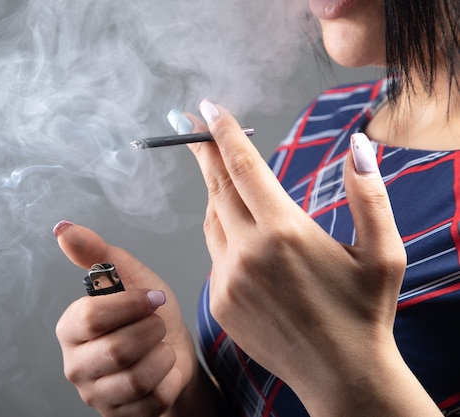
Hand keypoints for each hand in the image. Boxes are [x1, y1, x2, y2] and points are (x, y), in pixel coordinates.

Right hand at [54, 223, 196, 416]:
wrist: (174, 352)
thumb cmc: (149, 314)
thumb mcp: (130, 276)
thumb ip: (96, 252)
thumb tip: (62, 229)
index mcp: (70, 327)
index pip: (92, 317)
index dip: (131, 305)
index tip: (154, 298)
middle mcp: (75, 364)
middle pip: (116, 350)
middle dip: (150, 331)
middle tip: (158, 324)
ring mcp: (95, 394)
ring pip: (136, 377)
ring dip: (162, 355)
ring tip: (161, 344)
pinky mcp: (119, 416)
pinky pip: (152, 399)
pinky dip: (168, 379)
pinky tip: (163, 369)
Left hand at [185, 100, 441, 415]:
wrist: (341, 374)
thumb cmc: (365, 312)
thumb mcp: (383, 252)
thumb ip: (368, 194)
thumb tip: (359, 146)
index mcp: (285, 231)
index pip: (243, 167)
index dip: (223, 133)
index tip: (207, 109)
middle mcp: (247, 251)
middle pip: (217, 188)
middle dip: (205, 153)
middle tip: (192, 128)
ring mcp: (227, 278)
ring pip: (212, 221)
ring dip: (217, 196)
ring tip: (227, 179)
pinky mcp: (218, 301)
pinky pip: (213, 255)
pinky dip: (223, 236)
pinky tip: (244, 238)